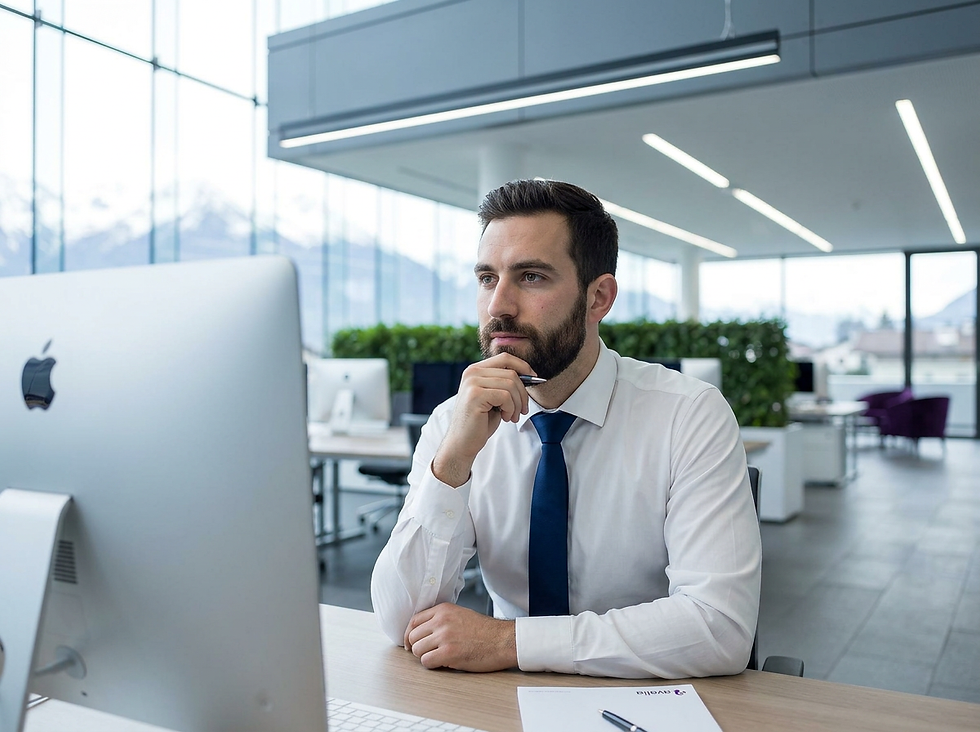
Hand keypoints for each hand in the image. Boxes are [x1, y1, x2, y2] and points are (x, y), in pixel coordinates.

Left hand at [403, 603, 517, 672]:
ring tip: (439, 657)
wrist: (503, 640)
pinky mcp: (448, 653)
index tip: (410, 643)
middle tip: (427, 653)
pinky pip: (426, 662)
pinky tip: (444, 663)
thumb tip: (422, 632)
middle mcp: (441, 621)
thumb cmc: (485, 631)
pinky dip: (432, 665)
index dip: (409, 635)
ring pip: (417, 650)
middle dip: (417, 647)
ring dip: (425, 657)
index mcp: (443, 610)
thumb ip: (441, 619)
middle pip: (413, 637)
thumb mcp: (461, 614)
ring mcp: (444, 636)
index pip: (414, 621)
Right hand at [432, 354, 535, 486]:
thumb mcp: (495, 398)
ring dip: (517, 404)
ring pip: (511, 385)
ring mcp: (472, 383)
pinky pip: (506, 396)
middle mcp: (472, 373)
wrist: (462, 443)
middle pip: (511, 373)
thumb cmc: (480, 422)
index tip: (534, 379)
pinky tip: (505, 417)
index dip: (523, 367)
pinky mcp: (475, 395)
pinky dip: (510, 409)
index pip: (505, 358)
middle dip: (522, 394)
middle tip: (521, 410)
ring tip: (512, 416)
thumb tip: (530, 375)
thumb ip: (505, 383)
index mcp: (475, 370)